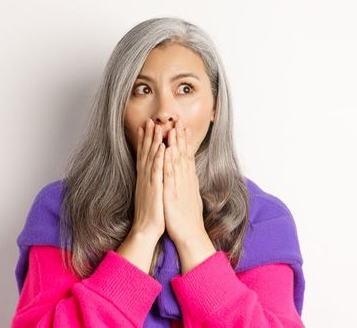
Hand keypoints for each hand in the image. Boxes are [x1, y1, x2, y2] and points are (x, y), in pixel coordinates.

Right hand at [116, 118, 165, 272]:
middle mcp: (145, 178)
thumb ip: (151, 182)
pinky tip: (162, 147)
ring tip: (155, 126)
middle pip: (146, 153)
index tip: (146, 127)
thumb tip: (153, 175)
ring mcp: (148, 183)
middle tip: (150, 120)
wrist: (145, 231)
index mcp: (145, 179)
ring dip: (153, 141)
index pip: (144, 156)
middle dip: (148, 136)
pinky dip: (159, 158)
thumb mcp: (150, 195)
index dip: (145, 141)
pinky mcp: (154, 190)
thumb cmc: (151, 215)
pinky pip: (157, 171)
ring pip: (151, 158)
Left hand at [164, 119, 214, 272]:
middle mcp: (185, 180)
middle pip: (183, 155)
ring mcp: (180, 186)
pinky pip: (170, 175)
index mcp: (188, 181)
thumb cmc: (187, 219)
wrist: (190, 235)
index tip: (182, 127)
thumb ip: (187, 184)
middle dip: (180, 137)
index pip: (186, 156)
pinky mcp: (173, 194)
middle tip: (178, 120)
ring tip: (172, 129)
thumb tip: (187, 175)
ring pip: (177, 161)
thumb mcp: (188, 197)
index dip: (184, 141)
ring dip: (175, 144)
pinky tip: (166, 151)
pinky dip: (168, 161)